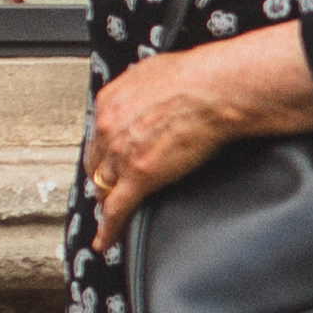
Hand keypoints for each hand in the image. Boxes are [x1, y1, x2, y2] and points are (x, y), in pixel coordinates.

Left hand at [85, 22, 312, 245]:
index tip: (110, 160)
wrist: (215, 88)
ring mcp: (122, 154)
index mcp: (110, 101)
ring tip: (112, 215)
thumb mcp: (155, 71)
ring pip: (105, 187)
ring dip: (108, 201)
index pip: (99, 136)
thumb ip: (143, 88)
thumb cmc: (198, 76)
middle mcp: (108, 127)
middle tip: (111, 188)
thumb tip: (150, 91)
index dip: (105, 152)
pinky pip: (117, 209)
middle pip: (97, 163)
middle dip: (104, 177)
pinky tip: (106, 241)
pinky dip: (108, 229)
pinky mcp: (140, 176)